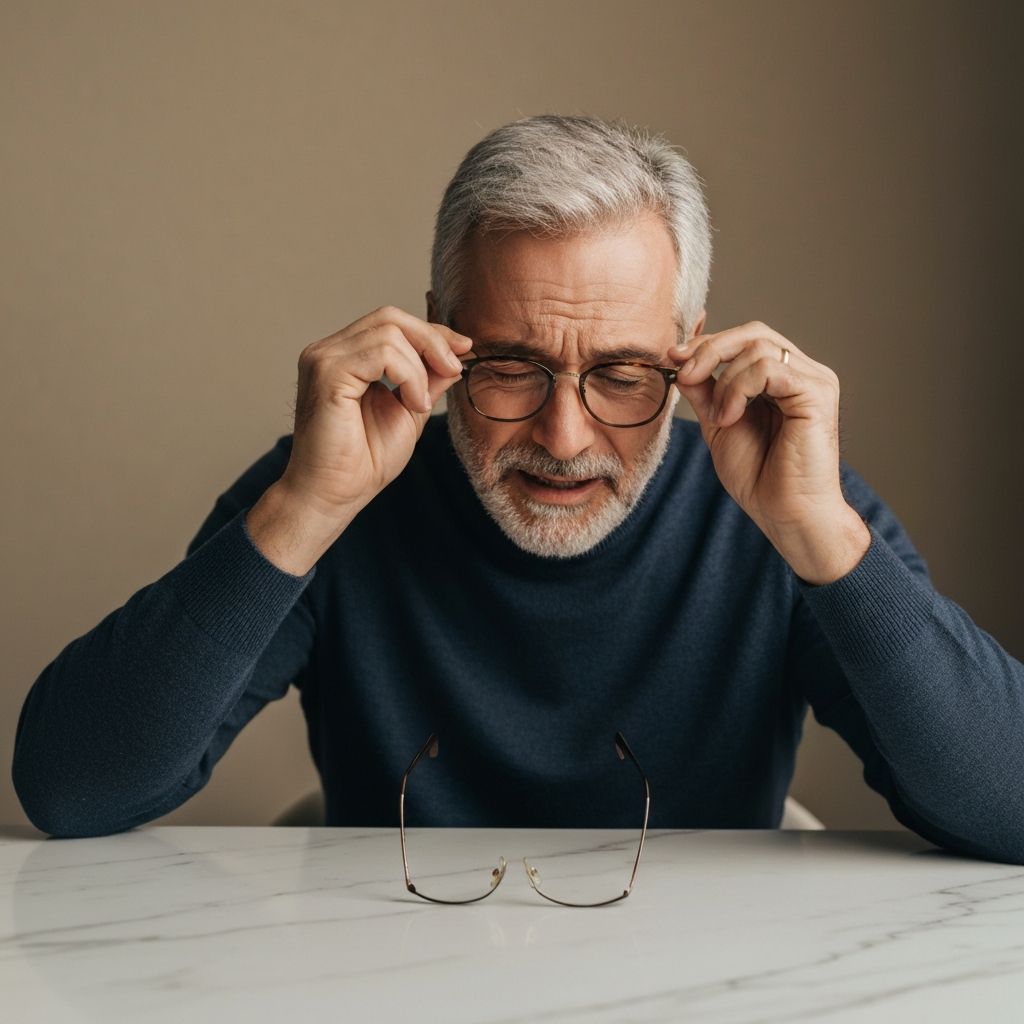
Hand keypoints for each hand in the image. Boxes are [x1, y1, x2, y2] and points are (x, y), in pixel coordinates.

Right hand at [278, 306, 471, 521]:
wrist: (334, 496)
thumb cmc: (363, 462)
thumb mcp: (410, 411)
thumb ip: (427, 379)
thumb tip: (456, 353)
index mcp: (345, 357)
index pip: (391, 324)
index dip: (432, 332)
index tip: (465, 349)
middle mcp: (329, 351)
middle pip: (390, 317)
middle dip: (432, 339)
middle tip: (454, 369)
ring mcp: (324, 359)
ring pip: (389, 332)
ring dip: (420, 367)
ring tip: (421, 404)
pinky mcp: (327, 373)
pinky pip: (381, 352)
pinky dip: (408, 375)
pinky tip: (411, 404)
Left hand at [668, 321, 868, 582]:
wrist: (785, 514)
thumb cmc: (758, 476)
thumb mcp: (718, 424)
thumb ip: (705, 391)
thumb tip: (680, 359)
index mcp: (782, 378)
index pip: (745, 339)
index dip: (706, 344)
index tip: (673, 358)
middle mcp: (802, 372)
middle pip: (753, 333)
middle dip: (710, 350)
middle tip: (685, 375)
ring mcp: (814, 381)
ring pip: (758, 347)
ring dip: (725, 381)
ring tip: (721, 418)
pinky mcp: (817, 394)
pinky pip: (770, 368)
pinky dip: (740, 388)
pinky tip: (731, 417)